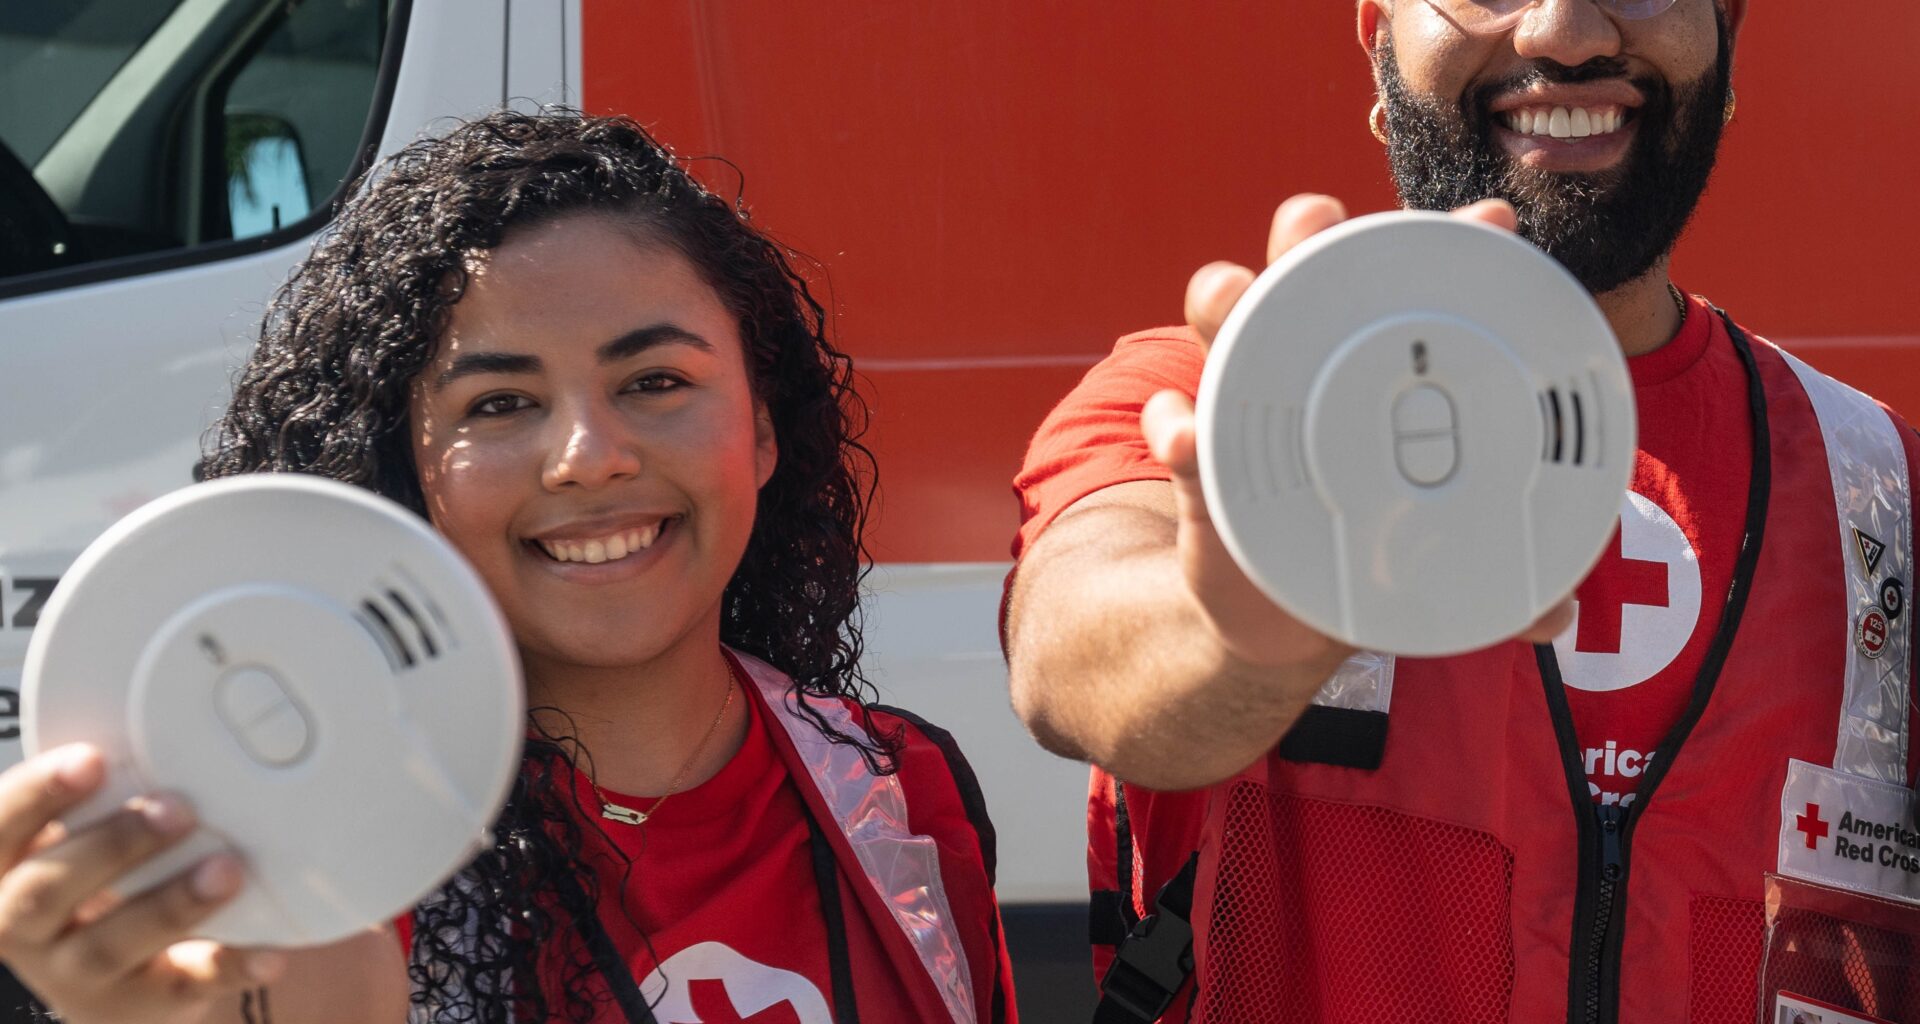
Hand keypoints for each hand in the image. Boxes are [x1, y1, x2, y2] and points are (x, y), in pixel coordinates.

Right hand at [0, 744, 283, 1023]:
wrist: (101, 973)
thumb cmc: (93, 879)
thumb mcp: (78, 835)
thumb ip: (107, 798)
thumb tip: (177, 745)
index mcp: (4, 869)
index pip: (2, 826)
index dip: (40, 793)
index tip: (92, 760)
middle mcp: (22, 927)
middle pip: (46, 891)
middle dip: (113, 846)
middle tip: (177, 809)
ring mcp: (73, 975)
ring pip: (109, 945)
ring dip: (171, 905)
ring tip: (227, 870)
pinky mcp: (132, 1006)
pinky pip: (179, 990)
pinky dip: (227, 968)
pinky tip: (268, 952)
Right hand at [1142, 194, 1573, 664]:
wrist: (1283, 623)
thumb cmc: (1370, 559)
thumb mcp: (1440, 562)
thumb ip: (1501, 580)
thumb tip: (1561, 618)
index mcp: (1381, 374)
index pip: (1412, 290)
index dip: (1450, 246)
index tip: (1491, 224)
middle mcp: (1308, 367)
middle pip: (1299, 269)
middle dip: (1308, 230)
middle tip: (1321, 223)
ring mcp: (1246, 405)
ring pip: (1220, 317)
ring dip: (1223, 296)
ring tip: (1238, 302)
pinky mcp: (1198, 463)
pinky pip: (1172, 424)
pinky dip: (1174, 422)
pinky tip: (1189, 436)